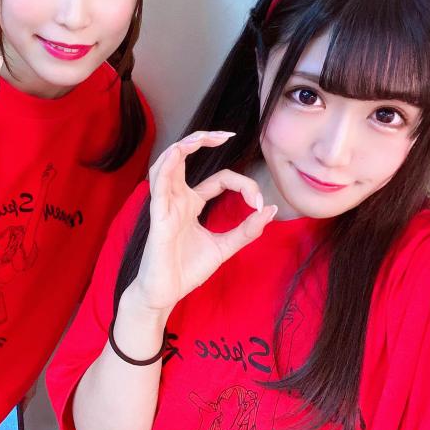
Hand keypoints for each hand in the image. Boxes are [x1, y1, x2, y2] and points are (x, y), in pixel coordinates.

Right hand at [130, 131, 277, 313]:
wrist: (164, 294)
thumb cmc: (186, 270)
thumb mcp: (224, 247)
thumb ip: (246, 230)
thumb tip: (271, 210)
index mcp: (191, 203)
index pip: (220, 179)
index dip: (243, 185)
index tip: (259, 204)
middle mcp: (177, 199)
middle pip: (186, 158)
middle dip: (203, 140)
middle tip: (225, 134)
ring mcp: (165, 206)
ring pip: (167, 164)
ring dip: (183, 146)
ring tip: (203, 137)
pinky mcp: (157, 218)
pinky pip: (159, 186)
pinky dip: (167, 166)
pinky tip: (178, 152)